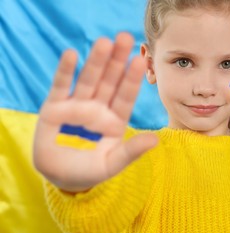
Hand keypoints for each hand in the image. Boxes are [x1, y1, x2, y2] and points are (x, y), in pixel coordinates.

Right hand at [33, 33, 157, 191]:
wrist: (61, 177)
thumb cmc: (90, 171)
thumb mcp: (112, 163)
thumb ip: (131, 152)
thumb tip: (155, 140)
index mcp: (115, 120)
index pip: (125, 97)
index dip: (131, 80)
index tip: (140, 61)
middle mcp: (98, 109)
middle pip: (109, 82)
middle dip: (116, 61)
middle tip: (125, 38)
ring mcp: (76, 106)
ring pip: (88, 80)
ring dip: (95, 62)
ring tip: (104, 42)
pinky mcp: (54, 107)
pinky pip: (60, 87)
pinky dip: (65, 72)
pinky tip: (72, 54)